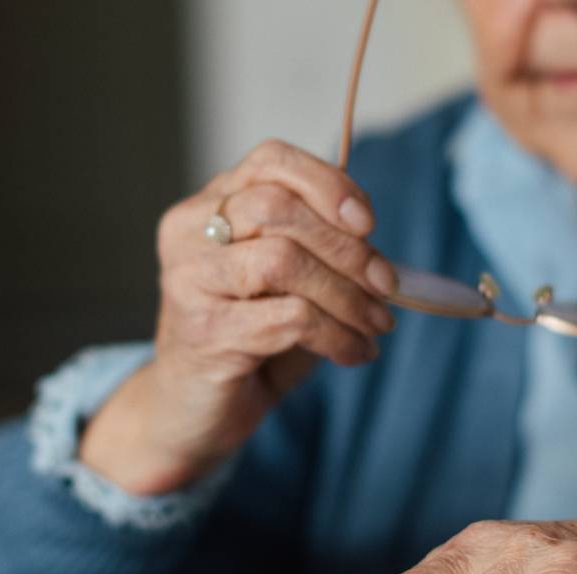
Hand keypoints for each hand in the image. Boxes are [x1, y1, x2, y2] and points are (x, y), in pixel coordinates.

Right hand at [81, 139, 399, 494]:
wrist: (191, 410)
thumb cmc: (245, 338)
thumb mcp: (283, 281)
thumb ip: (316, 247)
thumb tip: (377, 244)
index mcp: (208, 205)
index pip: (270, 161)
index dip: (328, 183)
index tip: (368, 224)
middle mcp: (189, 233)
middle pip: (278, 208)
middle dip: (347, 248)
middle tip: (386, 286)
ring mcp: (189, 281)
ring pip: (282, 260)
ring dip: (346, 295)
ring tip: (375, 324)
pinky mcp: (203, 332)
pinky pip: (289, 319)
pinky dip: (336, 335)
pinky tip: (353, 353)